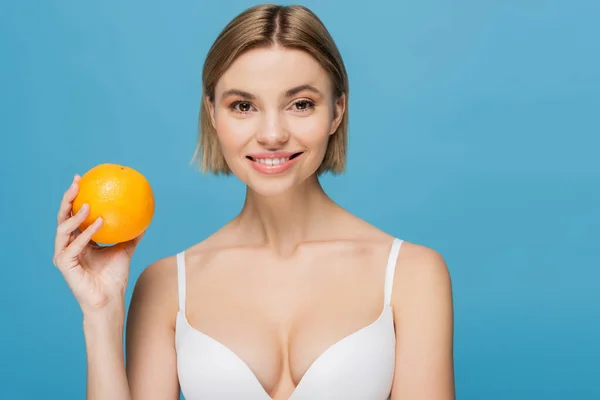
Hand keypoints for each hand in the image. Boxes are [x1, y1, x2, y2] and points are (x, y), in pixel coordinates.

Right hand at [53, 174, 144, 314]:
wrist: (110, 299)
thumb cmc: (114, 277)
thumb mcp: (125, 250)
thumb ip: (131, 234)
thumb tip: (144, 218)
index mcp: (78, 240)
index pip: (72, 214)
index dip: (74, 196)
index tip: (81, 179)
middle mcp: (67, 245)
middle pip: (62, 217)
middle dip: (67, 199)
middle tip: (76, 183)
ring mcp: (64, 255)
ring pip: (62, 229)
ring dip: (75, 216)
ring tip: (88, 204)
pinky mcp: (64, 265)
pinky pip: (74, 246)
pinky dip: (86, 234)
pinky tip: (98, 223)